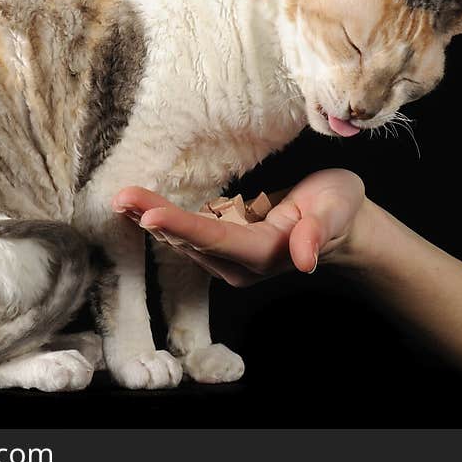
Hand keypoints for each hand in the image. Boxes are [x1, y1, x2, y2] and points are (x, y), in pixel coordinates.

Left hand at [112, 168, 366, 285]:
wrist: (340, 224)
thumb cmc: (339, 209)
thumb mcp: (336, 211)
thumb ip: (317, 233)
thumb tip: (305, 261)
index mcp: (264, 254)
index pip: (217, 239)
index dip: (184, 227)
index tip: (151, 214)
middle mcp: (240, 264)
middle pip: (191, 240)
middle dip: (154, 218)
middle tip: (121, 197)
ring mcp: (229, 260)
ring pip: (183, 239)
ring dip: (150, 219)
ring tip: (122, 199)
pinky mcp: (223, 248)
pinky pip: (186, 234)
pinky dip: (161, 220)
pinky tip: (138, 207)